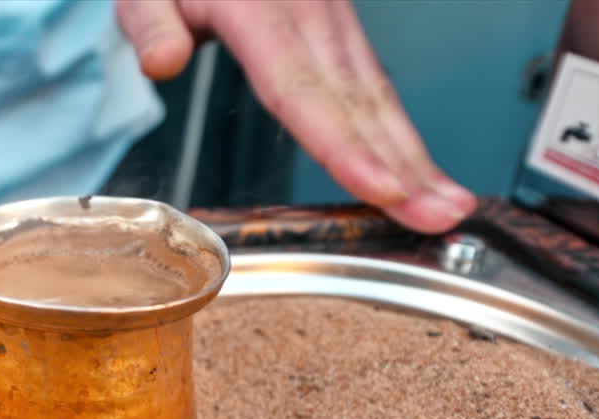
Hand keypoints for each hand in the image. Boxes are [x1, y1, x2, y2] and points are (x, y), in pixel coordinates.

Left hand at [118, 0, 476, 233]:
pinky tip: (421, 166)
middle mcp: (307, 9)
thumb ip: (150, 23)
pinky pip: (373, 81)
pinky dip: (400, 129)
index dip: (343, 145)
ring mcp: (330, 14)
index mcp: (256, 4)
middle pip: (356, 100)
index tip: (381, 188)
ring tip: (447, 206)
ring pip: (376, 94)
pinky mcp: (339, 24)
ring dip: (414, 154)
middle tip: (438, 218)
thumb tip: (163, 60)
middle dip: (402, 166)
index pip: (301, 88)